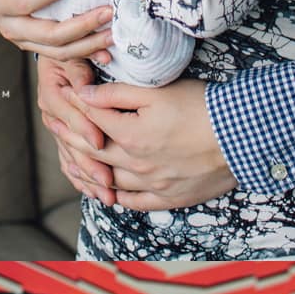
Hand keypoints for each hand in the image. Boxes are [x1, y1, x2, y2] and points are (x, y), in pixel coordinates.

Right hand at [0, 0, 112, 60]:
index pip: (25, 4)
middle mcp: (11, 28)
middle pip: (49, 34)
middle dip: (80, 25)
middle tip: (105, 11)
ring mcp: (25, 40)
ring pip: (59, 50)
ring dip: (88, 44)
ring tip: (112, 32)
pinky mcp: (36, 45)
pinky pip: (62, 55)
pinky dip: (86, 55)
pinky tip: (106, 53)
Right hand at [38, 59, 115, 201]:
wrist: (62, 51)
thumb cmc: (73, 50)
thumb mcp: (74, 54)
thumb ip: (79, 70)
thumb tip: (85, 84)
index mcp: (52, 93)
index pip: (70, 116)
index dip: (85, 129)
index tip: (101, 142)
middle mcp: (52, 114)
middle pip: (70, 144)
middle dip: (90, 165)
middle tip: (108, 182)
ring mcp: (57, 128)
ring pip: (71, 157)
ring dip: (89, 178)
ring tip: (107, 196)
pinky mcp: (64, 136)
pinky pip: (70, 161)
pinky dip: (82, 178)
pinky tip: (94, 193)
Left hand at [76, 78, 233, 210]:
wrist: (242, 137)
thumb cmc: (203, 107)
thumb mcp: (157, 92)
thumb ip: (116, 94)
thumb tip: (83, 94)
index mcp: (129, 135)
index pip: (91, 119)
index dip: (73, 105)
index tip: (61, 95)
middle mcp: (135, 164)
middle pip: (93, 152)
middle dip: (69, 136)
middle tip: (52, 124)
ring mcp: (152, 184)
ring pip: (107, 182)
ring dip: (85, 171)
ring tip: (72, 162)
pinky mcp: (170, 197)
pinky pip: (133, 202)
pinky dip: (116, 196)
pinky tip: (107, 193)